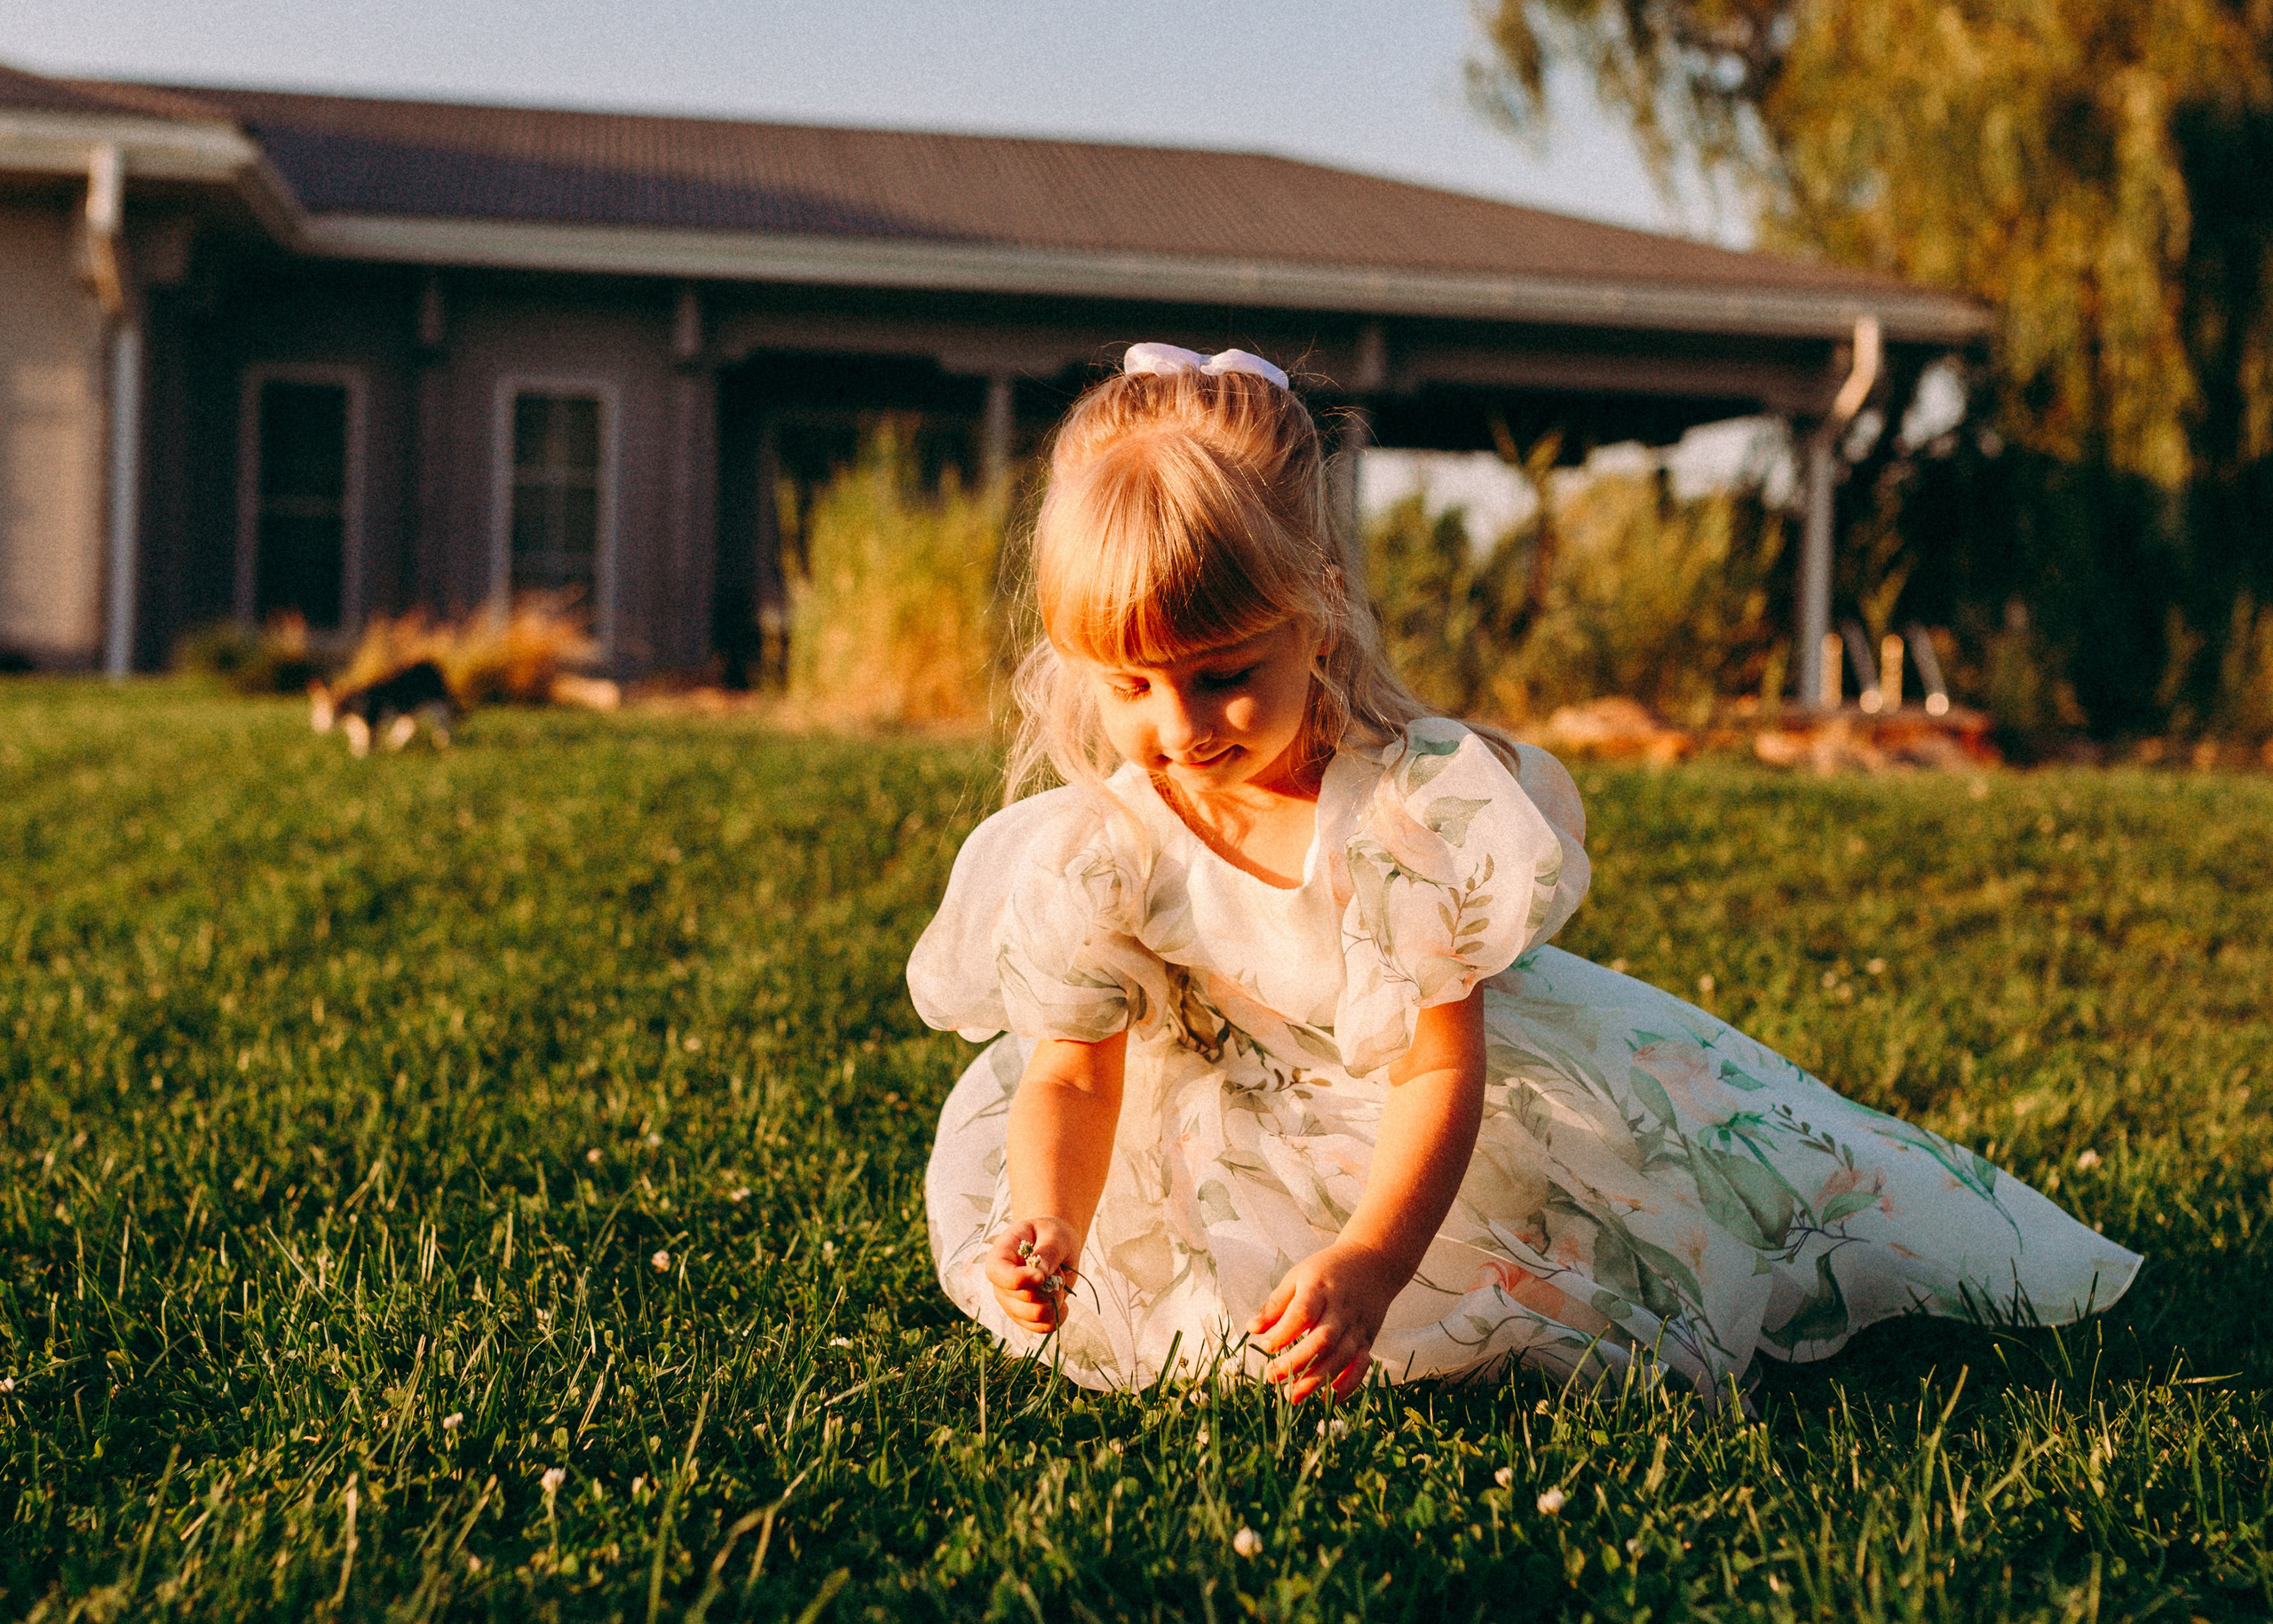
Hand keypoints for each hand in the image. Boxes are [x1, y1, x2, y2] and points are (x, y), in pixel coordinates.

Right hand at [984, 1216, 1080, 1334]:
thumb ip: (1048, 1251)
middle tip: (1058, 1268)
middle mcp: (1001, 1283)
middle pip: (1023, 1299)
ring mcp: (1011, 1303)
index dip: (1017, 1279)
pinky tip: (1061, 1299)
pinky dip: (1059, 1314)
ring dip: (1056, 1300)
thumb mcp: (1055, 1234)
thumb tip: (1041, 1275)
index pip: (996, 1273)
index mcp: (1001, 1255)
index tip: (1041, 1277)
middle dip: (1050, 1286)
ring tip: (1058, 1282)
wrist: (1056, 1246)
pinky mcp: (1025, 1317)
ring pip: (1035, 1316)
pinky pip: (1043, 1327)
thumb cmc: (1052, 1235)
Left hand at [1247, 1242, 1401, 1402]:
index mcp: (1320, 1289)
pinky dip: (1348, 1384)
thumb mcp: (1298, 1276)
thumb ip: (1276, 1304)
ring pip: (1341, 1357)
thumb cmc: (1328, 1270)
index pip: (1303, 1313)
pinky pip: (1362, 1365)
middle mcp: (1342, 1309)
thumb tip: (1252, 1329)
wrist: (1374, 1263)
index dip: (1284, 1332)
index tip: (1266, 1346)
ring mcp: (1358, 1326)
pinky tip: (1328, 1398)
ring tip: (1293, 1396)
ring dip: (1318, 1379)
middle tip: (1272, 1377)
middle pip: (1323, 1340)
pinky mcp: (1369, 1339)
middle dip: (1297, 1362)